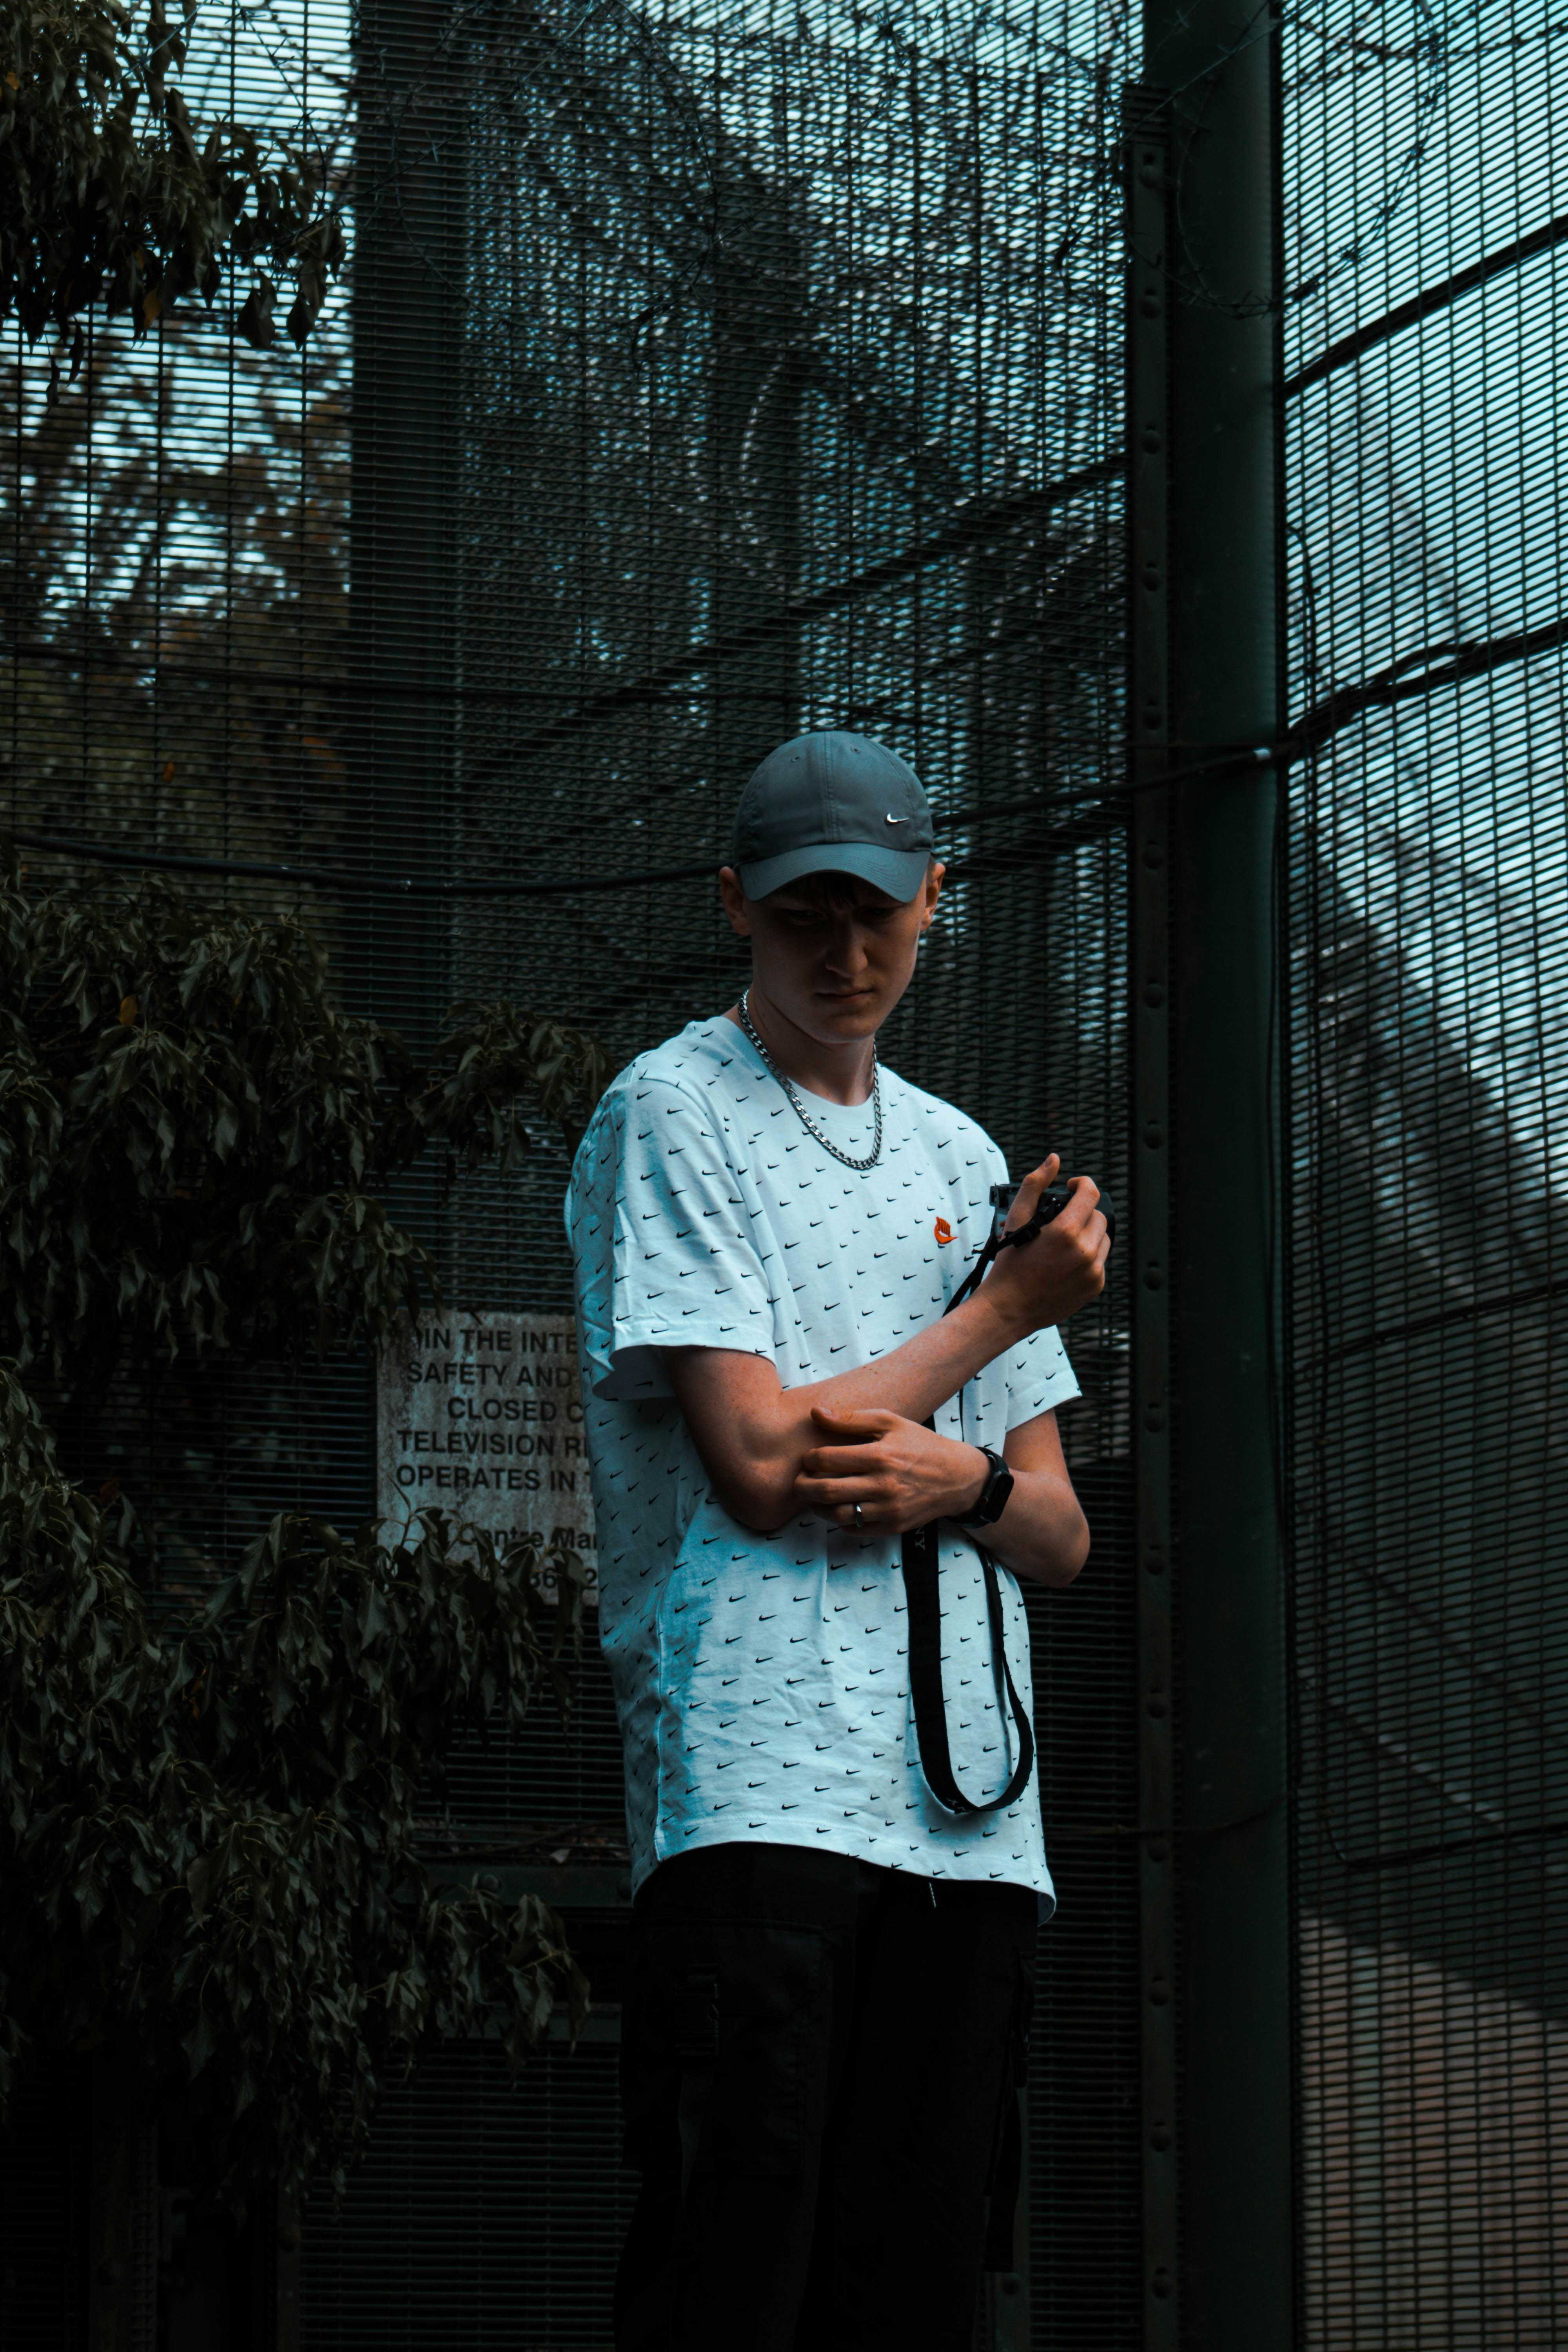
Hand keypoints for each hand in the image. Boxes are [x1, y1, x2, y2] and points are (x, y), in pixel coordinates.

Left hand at [792, 1407, 988, 1534]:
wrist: (956, 1476)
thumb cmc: (919, 1444)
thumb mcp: (890, 1422)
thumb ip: (851, 1418)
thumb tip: (816, 1413)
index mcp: (880, 1455)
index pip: (827, 1459)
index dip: (809, 1459)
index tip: (809, 1458)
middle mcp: (883, 1485)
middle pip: (826, 1491)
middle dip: (803, 1487)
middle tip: (799, 1481)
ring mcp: (888, 1509)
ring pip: (837, 1514)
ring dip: (817, 1506)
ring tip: (815, 1496)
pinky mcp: (892, 1526)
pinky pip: (855, 1529)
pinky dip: (840, 1521)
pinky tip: (839, 1507)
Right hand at [980, 1155, 1108, 1340]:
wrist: (1009, 1308)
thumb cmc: (1009, 1263)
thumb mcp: (1016, 1220)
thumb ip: (1035, 1185)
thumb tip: (1054, 1160)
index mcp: (1066, 1231)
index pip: (1091, 1193)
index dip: (1082, 1184)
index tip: (1072, 1186)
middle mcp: (1085, 1251)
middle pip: (1098, 1215)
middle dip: (1083, 1212)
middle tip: (1061, 1220)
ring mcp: (1094, 1270)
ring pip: (1103, 1238)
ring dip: (1089, 1233)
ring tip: (1064, 1242)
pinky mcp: (1096, 1285)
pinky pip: (1101, 1260)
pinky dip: (1088, 1256)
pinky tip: (1066, 1262)